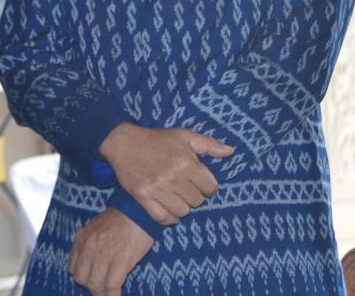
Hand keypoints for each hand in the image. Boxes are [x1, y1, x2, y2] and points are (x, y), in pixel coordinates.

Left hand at [68, 208, 153, 294]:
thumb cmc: (119, 220)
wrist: (137, 211)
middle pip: (82, 279)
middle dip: (91, 286)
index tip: (90, 280)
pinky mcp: (120, 261)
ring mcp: (103, 255)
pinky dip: (113, 295)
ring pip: (96, 285)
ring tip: (108, 294)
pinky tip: (117, 295)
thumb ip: (88, 245)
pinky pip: (112, 286)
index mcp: (81, 240)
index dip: (82, 277)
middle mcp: (89, 248)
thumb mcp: (95, 229)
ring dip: (102, 293)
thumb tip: (89, 264)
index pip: (73, 268)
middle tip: (100, 288)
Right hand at [100, 122, 232, 224]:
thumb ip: (208, 144)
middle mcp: (174, 177)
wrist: (123, 143)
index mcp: (186, 162)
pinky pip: (164, 218)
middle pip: (197, 201)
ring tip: (175, 197)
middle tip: (184, 188)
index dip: (207, 187)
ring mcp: (158, 189)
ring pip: (183, 212)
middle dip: (194, 196)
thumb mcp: (183, 136)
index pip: (210, 188)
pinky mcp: (143, 198)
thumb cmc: (156, 139)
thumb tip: (231, 151)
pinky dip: (168, 217)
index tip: (199, 183)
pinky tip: (166, 207)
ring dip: (181, 207)